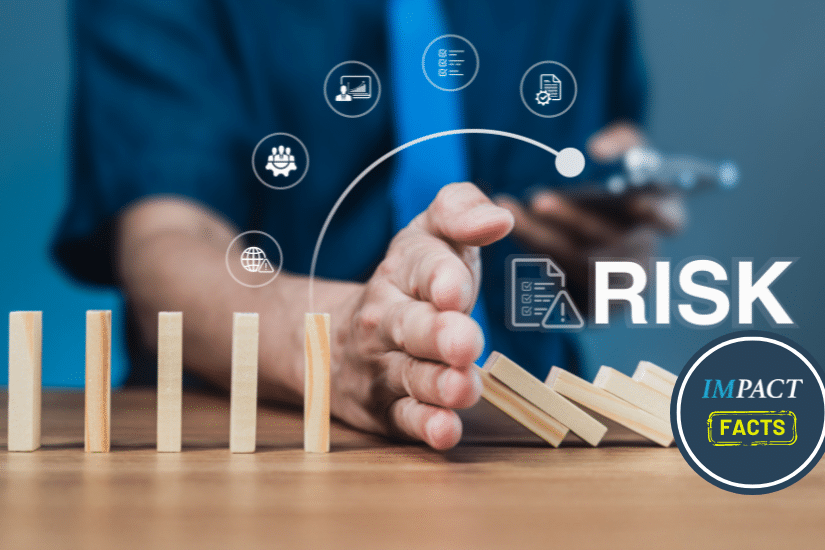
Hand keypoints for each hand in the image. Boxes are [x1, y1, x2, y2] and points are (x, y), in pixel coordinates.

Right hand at [328, 183, 513, 449]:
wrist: (333, 340)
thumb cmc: (409, 285)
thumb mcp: (428, 237)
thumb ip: (461, 212)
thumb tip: (500, 217)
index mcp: (401, 270)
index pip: (420, 267)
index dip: (440, 277)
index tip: (456, 289)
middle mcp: (386, 318)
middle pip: (411, 326)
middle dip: (438, 334)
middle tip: (464, 341)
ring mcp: (383, 366)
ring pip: (410, 376)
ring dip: (438, 385)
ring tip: (465, 387)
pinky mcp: (386, 410)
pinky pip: (404, 419)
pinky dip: (424, 427)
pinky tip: (445, 431)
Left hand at [495, 123, 686, 297]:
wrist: (591, 231)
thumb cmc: (617, 188)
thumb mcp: (629, 154)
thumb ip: (622, 141)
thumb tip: (597, 149)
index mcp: (665, 221)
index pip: (672, 221)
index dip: (658, 214)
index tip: (635, 200)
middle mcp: (648, 259)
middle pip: (614, 246)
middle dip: (574, 221)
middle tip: (539, 199)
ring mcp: (621, 290)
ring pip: (579, 265)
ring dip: (542, 238)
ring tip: (511, 211)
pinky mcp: (592, 310)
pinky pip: (561, 286)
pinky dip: (536, 256)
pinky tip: (514, 230)